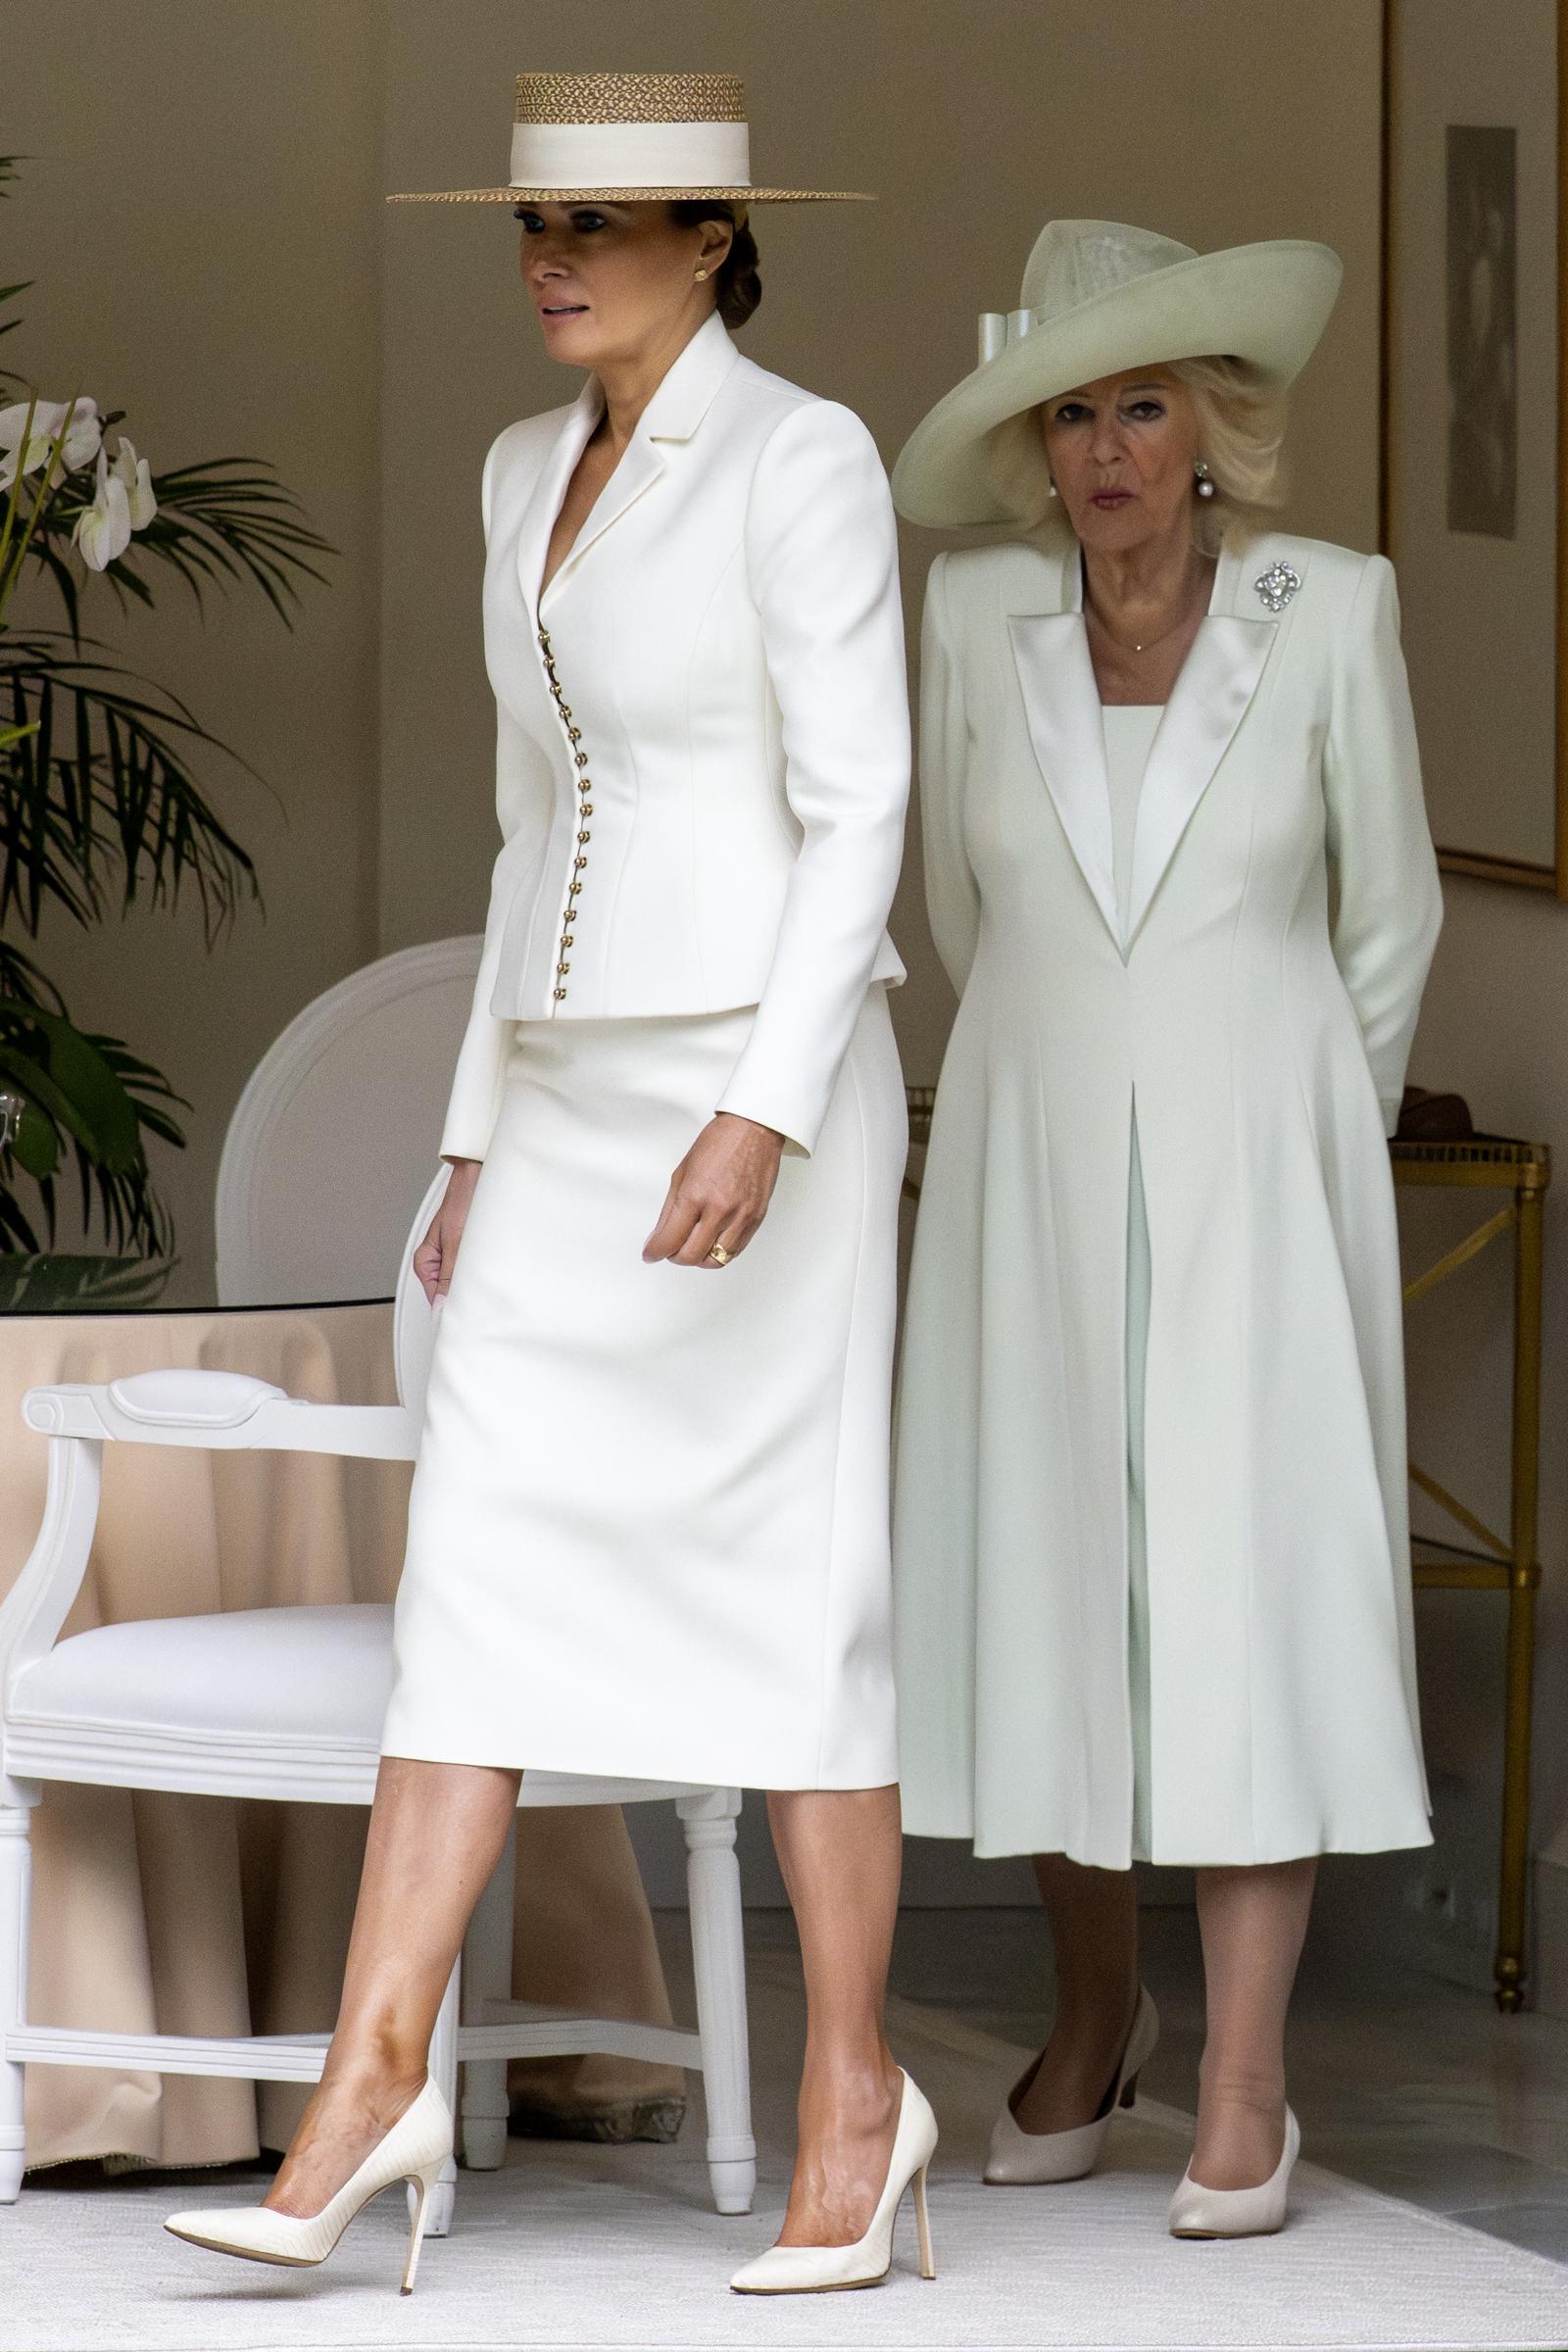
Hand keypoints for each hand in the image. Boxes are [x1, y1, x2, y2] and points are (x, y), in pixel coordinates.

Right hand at [413, 1157, 481, 1303]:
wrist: (478, 1180)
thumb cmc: (462, 1202)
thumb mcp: (455, 1242)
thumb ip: (450, 1275)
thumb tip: (443, 1304)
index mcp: (425, 1261)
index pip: (434, 1297)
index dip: (449, 1309)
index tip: (463, 1318)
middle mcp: (437, 1261)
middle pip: (449, 1291)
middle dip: (464, 1294)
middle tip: (479, 1294)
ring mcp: (453, 1257)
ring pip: (463, 1281)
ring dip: (475, 1280)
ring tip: (484, 1270)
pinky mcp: (467, 1252)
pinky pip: (473, 1269)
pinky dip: (482, 1270)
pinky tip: (490, 1266)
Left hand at [643, 1113, 784, 1268]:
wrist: (754, 1130)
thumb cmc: (719, 1142)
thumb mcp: (682, 1172)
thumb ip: (670, 1208)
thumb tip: (659, 1235)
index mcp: (695, 1195)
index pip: (670, 1240)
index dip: (655, 1252)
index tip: (651, 1253)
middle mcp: (719, 1209)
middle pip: (690, 1256)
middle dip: (674, 1257)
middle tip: (669, 1249)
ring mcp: (740, 1216)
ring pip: (714, 1261)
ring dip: (698, 1258)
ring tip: (692, 1245)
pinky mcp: (756, 1219)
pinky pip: (735, 1251)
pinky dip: (719, 1252)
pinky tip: (711, 1240)